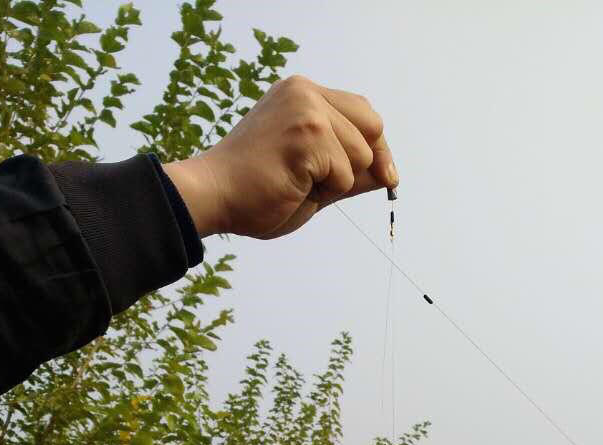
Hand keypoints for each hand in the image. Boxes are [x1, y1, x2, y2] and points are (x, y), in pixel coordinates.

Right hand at [164, 74, 397, 239]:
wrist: (213, 195)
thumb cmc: (256, 192)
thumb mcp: (311, 176)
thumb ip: (347, 168)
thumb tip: (388, 172)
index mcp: (301, 94)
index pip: (363, 112)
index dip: (377, 147)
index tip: (386, 175)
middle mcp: (305, 92)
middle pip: (373, 126)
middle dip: (367, 163)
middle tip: (330, 186)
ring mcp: (307, 109)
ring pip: (362, 156)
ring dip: (338, 184)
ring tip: (297, 183)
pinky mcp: (308, 133)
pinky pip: (345, 176)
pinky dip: (326, 193)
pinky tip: (293, 185)